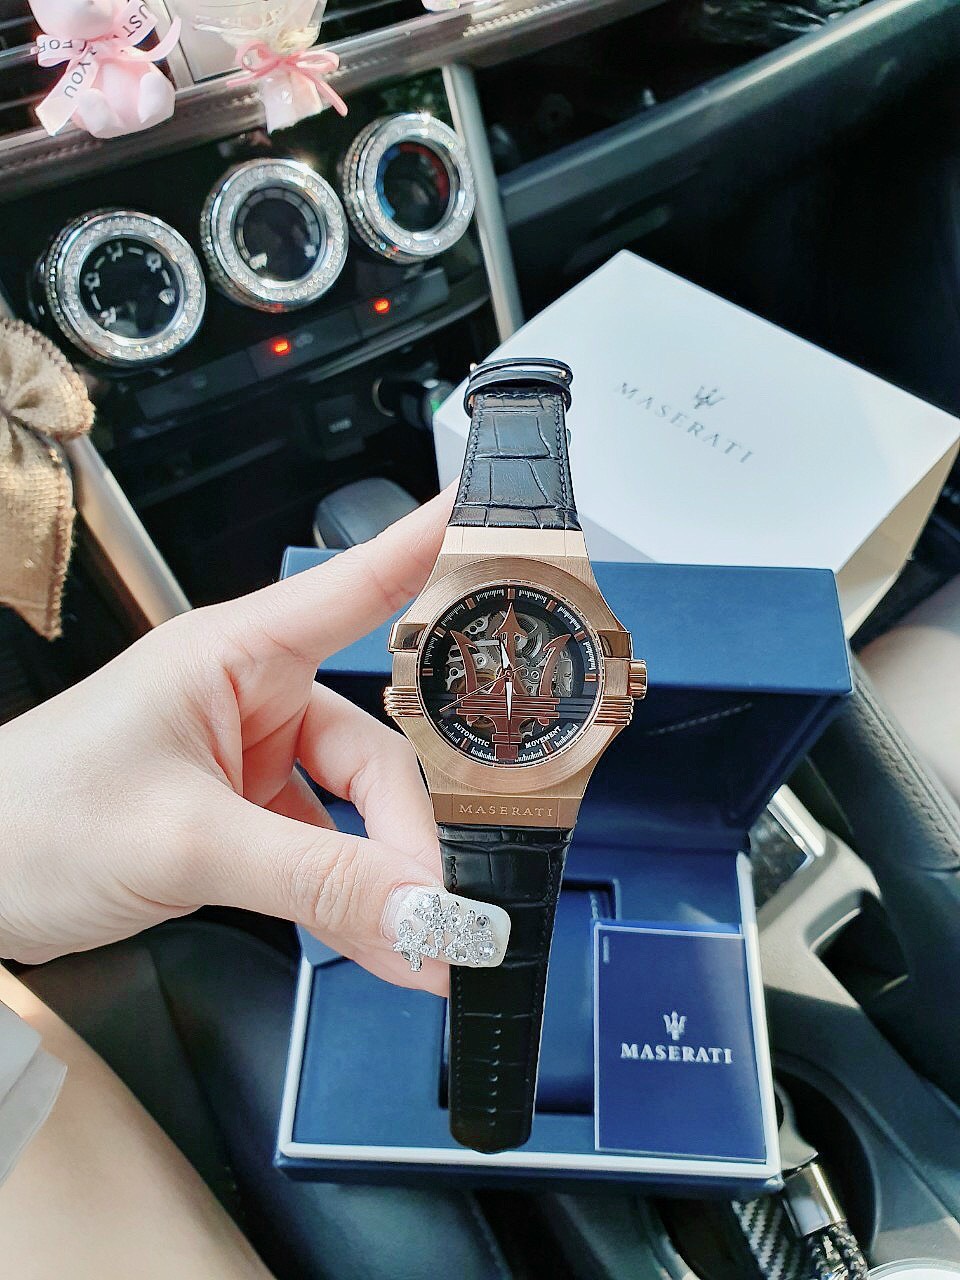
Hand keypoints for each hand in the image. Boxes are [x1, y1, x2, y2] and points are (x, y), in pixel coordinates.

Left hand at [0, 488, 498, 994]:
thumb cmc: (29, 816)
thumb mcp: (186, 841)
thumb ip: (316, 880)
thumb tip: (422, 911)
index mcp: (234, 654)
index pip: (360, 586)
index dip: (435, 548)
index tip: (501, 521)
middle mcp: (250, 697)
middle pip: (377, 750)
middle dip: (411, 833)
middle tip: (443, 903)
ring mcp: (248, 758)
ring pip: (355, 810)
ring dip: (385, 880)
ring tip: (415, 940)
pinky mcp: (242, 813)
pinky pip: (323, 850)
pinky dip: (350, 899)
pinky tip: (375, 939)